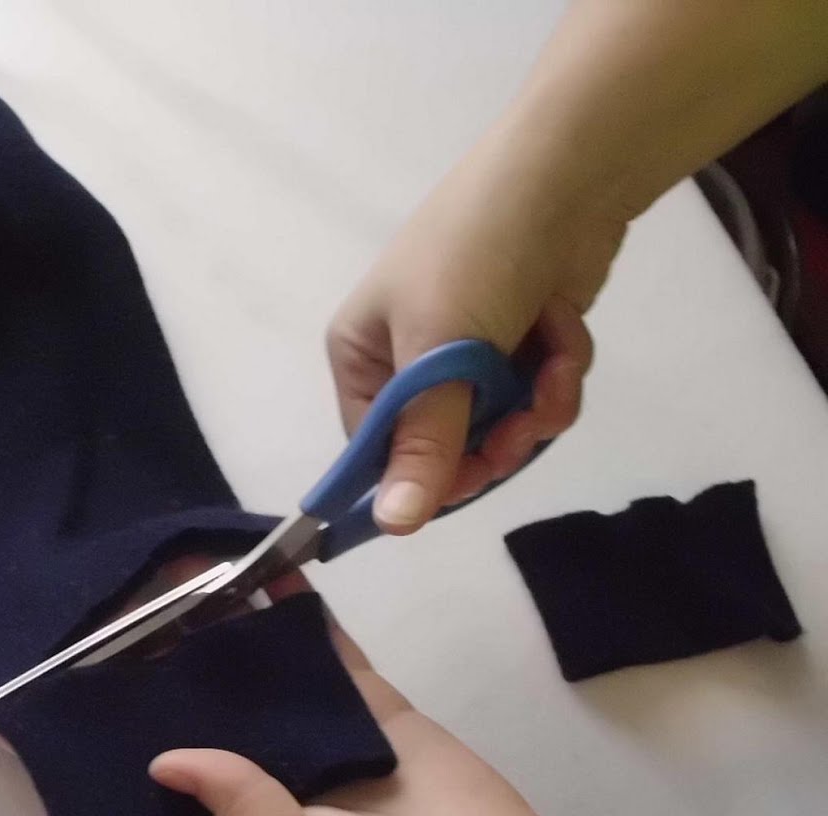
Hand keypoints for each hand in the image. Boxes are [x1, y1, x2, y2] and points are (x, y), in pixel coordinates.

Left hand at [150, 617, 562, 815]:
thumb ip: (235, 812)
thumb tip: (165, 759)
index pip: (187, 783)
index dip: (154, 737)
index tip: (111, 685)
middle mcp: (281, 790)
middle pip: (222, 723)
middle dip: (186, 675)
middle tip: (140, 610)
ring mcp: (330, 745)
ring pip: (271, 682)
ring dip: (238, 637)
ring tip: (192, 576)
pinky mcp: (376, 712)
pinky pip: (333, 658)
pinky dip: (303, 619)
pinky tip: (268, 573)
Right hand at [329, 132, 623, 533]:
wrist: (571, 172)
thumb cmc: (478, 252)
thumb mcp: (442, 351)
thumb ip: (425, 442)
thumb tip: (393, 526)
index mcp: (362, 358)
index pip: (375, 452)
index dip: (424, 475)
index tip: (475, 474)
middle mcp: (406, 362)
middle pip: (445, 448)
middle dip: (497, 436)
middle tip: (529, 421)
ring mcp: (467, 354)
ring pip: (501, 426)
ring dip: (537, 404)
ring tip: (556, 365)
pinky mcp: (521, 344)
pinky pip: (536, 394)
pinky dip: (558, 370)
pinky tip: (565, 330)